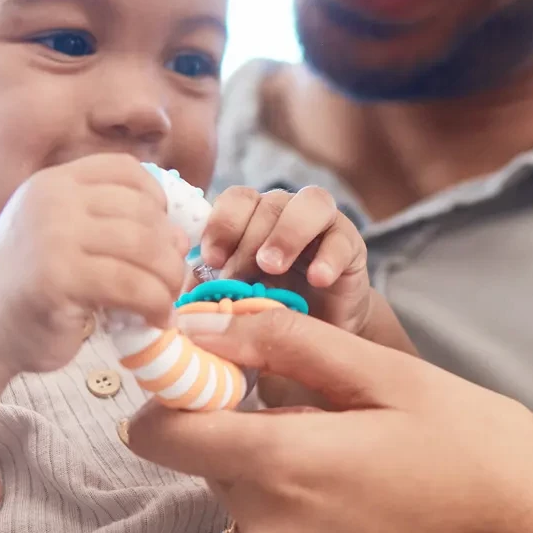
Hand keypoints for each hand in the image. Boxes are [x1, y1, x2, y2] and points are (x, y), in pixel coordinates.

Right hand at [0, 154, 188, 374]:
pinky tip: (155, 319)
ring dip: (168, 280)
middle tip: (172, 281)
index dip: (157, 202)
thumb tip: (181, 236)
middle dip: (169, 251)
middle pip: (143, 213)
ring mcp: (53, 236)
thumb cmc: (30, 282)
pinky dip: (154, 304)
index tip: (160, 237)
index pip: (126, 171)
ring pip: (144, 247)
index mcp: (56, 181)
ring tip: (167, 304)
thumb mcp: (65, 234)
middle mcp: (54, 200)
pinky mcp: (57, 278)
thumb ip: (112, 224)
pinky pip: (129, 285)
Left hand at [122, 306, 532, 532]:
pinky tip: (373, 522)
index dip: (176, 398)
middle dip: (253, 436)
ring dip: (283, 487)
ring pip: (247, 511)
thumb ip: (283, 343)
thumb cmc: (481, 451)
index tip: (213, 380)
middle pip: (213, 466)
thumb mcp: (387, 376)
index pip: (162, 433)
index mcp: (281, 461)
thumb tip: (202, 325)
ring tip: (368, 476)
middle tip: (337, 424)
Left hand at [198, 185, 373, 333]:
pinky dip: (328, 257)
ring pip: (309, 203)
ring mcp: (321, 224)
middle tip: (238, 278)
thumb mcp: (234, 302)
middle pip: (266, 203)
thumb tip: (181, 299)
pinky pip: (341, 238)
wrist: (322, 334)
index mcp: (252, 219)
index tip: (210, 259)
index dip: (221, 224)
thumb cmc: (270, 311)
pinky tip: (317, 280)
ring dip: (286, 234)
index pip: (235, 199)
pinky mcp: (350, 245)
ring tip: (271, 267)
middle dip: (247, 242)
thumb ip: (209, 292)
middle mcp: (285, 212)